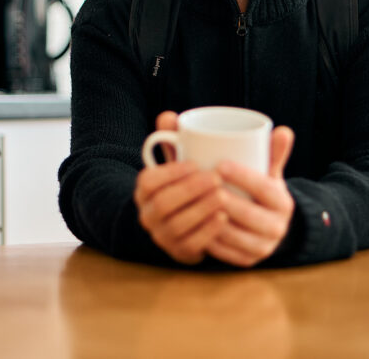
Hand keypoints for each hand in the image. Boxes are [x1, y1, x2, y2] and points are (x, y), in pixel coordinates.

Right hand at [134, 111, 228, 264]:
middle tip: (215, 178)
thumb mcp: (178, 163)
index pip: (149, 180)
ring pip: (177, 225)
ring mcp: (162, 236)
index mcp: (144, 190)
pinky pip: (190, 244)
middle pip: (164, 203)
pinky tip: (223, 218)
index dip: (171, 172)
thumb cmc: (186, 184)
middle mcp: (147, 214)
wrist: (187, 223)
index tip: (196, 163)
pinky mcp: (179, 252)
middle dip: (190, 190)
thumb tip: (169, 116)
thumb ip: (175, 140)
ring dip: (201, 209)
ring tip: (223, 196)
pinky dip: (207, 231)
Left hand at [205, 125, 294, 267]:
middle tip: (200, 182)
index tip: (220, 164)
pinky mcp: (247, 262)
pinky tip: (193, 226)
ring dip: (211, 219)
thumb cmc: (260, 190)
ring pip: (234, 235)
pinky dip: (209, 240)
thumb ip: (271, 151)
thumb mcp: (269, 173)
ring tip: (192, 202)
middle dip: (222, 198)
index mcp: (283, 203)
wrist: (267, 226)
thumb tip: (282, 130)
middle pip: (247, 213)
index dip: (243, 176)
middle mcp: (277, 228)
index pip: (264, 188)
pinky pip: (226, 253)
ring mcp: (263, 248)